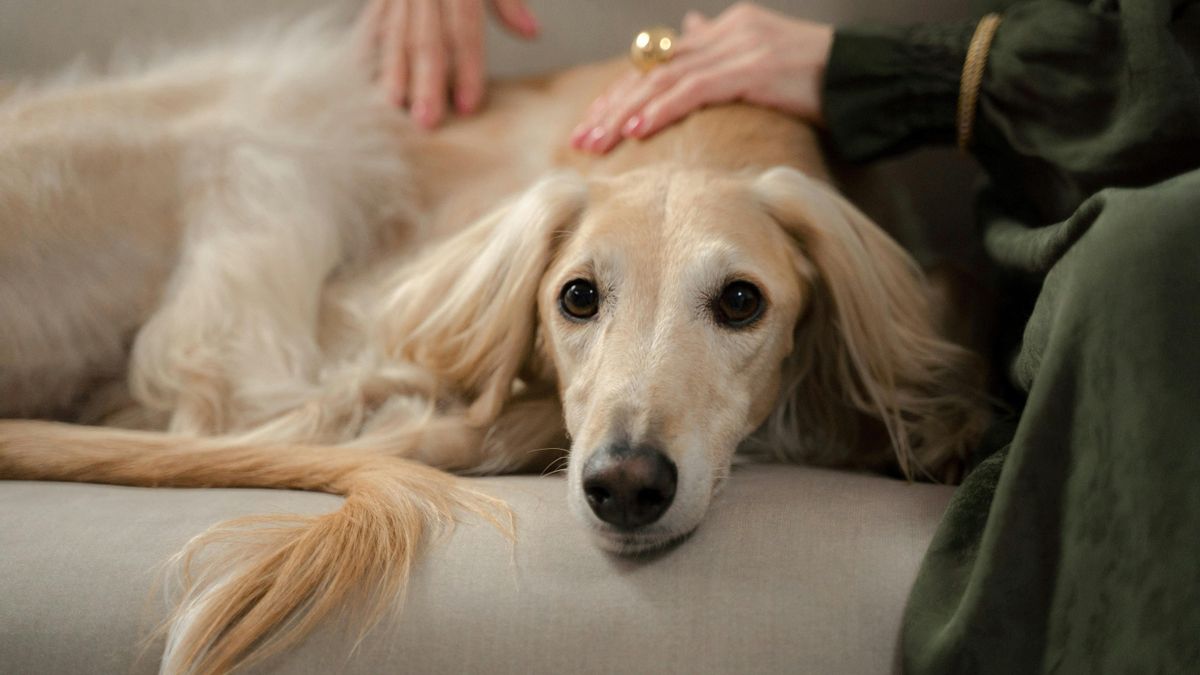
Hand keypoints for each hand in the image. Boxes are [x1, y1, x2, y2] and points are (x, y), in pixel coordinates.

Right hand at [357, 0, 539, 127]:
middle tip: (426, 121)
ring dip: (393, 72)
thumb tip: (530, 33)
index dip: (467, 67)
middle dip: (425, 82)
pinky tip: (365, 74)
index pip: (463, 29)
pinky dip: (368, 47)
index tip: (468, 104)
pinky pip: (373, 18)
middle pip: (425, 38)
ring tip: (393, 108)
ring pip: (394, 31)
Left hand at [570, 3, 832, 153]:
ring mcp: (737, 48)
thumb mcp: (762, 60)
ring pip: (664, 78)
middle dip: (612, 104)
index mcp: (726, 30)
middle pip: (653, 67)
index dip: (623, 91)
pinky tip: (636, 131)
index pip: (660, 61)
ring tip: (597, 140)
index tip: (595, 122)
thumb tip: (689, 30)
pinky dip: (660, 110)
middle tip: (583, 137)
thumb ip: (721, 49)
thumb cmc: (820, 81)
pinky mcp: (751, 69)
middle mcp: (726, 32)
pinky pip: (693, 90)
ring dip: (625, 112)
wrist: (867, 79)